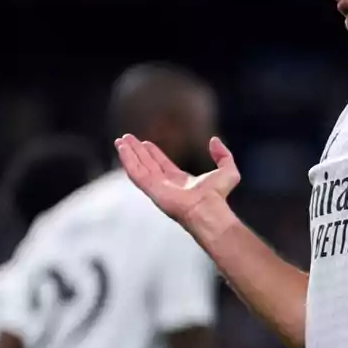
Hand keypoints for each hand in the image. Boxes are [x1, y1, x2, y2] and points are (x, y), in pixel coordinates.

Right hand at [115, 135, 239, 224]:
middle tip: (127, 138)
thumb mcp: (227, 170)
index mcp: (180, 181)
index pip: (162, 164)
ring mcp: (157, 187)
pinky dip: (127, 160)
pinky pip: (135, 173)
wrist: (209, 209)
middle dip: (137, 151)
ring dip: (129, 154)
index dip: (153, 153)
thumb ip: (223, 154)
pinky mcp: (151, 189)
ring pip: (139, 167)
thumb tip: (214, 140)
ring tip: (120, 140)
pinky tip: (121, 149)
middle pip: (147, 164)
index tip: (146, 143)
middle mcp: (166, 184)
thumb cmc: (219, 196)